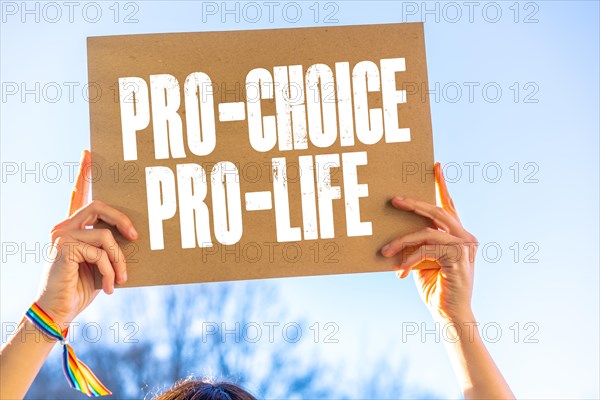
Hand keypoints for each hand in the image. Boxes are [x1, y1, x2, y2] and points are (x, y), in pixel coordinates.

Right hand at [36, 150, 137, 326]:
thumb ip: (110, 244)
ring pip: (107, 235)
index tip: (90, 152)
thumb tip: (133, 233)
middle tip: (136, 237)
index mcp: (73, 227)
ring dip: (119, 260)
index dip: (84, 173)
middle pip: (101, 206)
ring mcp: (62, 235)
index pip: (78, 194)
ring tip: (120, 279)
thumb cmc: (82, 289)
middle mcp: (64, 226)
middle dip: (124, 220)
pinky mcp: (64, 247)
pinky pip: (101, 252)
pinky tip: (108, 287)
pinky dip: (110, 271)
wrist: (59, 312)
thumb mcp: (101, 262)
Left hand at [381, 163, 477, 322]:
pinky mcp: (459, 258)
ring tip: (385, 250)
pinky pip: (427, 249)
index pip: (449, 206)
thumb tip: (395, 231)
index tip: (435, 166)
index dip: (442, 185)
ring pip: (428, 231)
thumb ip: (418, 244)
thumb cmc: (435, 288)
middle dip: (414, 203)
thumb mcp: (422, 261)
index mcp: (458, 235)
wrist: (449, 315)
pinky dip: (410, 259)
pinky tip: (400, 272)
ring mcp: (465, 247)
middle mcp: (465, 237)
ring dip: (403, 240)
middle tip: (394, 199)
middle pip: (437, 211)